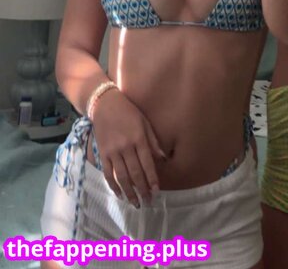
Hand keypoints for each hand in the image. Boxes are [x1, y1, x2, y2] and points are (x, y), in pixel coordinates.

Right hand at [91, 88, 166, 205]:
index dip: (152, 179)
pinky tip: (119, 194)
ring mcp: (113, 152)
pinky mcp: (102, 154)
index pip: (147, 163)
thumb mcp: (145, 122)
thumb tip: (163, 159)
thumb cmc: (128, 112)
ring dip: (129, 192)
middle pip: (135, 173)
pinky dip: (113, 186)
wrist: (104, 105)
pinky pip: (108, 174)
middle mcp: (126, 147)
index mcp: (138, 138)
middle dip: (142, 190)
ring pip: (122, 177)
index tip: (157, 191)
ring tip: (135, 203)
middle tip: (148, 202)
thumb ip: (153, 142)